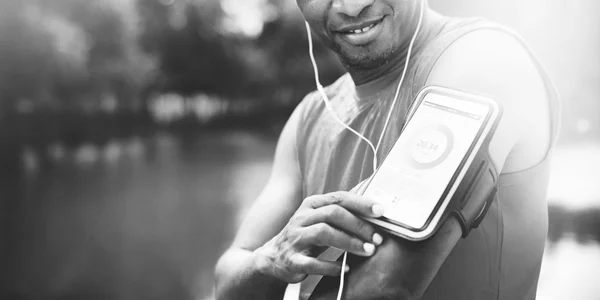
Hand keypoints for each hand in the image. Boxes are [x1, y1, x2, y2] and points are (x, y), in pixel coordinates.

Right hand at [254, 191, 384, 282]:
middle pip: (333, 213)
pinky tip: (345, 269)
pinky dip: (331, 266)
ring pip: (324, 233)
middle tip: (377, 238)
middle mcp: (302, 218)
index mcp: (311, 205)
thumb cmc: (305, 235)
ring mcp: (296, 238)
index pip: (338, 198)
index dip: (361, 203)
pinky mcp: (292, 260)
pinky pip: (313, 262)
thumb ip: (341, 212)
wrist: (274, 257)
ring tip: (368, 251)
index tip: (380, 211)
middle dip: (359, 225)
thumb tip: (374, 208)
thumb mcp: (319, 219)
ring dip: (349, 242)